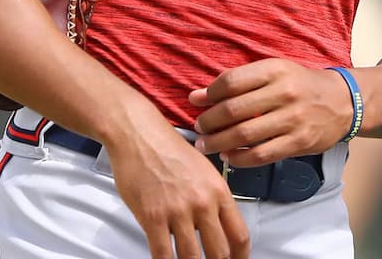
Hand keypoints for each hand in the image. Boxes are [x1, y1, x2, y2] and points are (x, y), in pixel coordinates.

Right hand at [103, 113, 249, 258]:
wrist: (140, 135)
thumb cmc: (169, 149)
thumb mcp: (204, 170)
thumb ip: (213, 198)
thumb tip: (217, 226)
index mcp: (219, 191)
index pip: (239, 235)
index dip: (240, 257)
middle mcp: (203, 203)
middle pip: (219, 252)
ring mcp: (178, 211)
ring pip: (192, 258)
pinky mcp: (153, 217)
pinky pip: (163, 254)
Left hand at [191, 58, 353, 166]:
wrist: (344, 101)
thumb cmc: (301, 85)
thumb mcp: (276, 72)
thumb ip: (239, 82)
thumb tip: (196, 96)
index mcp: (276, 69)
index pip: (232, 81)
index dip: (209, 94)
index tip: (198, 102)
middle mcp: (284, 92)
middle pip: (233, 110)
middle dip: (209, 121)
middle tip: (199, 127)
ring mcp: (293, 119)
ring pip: (244, 135)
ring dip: (218, 142)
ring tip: (206, 145)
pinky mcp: (299, 142)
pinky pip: (261, 155)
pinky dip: (239, 158)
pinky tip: (229, 156)